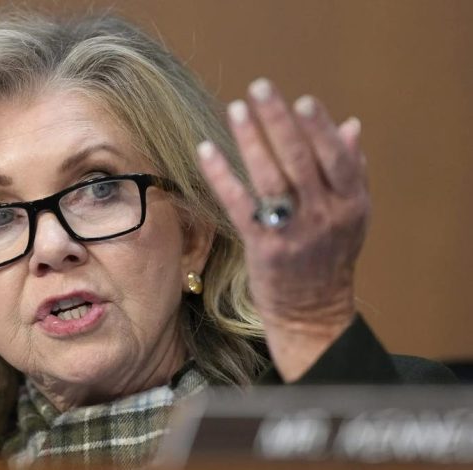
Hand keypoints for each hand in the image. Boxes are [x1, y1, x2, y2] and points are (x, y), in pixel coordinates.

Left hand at [196, 78, 368, 380]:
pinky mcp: (263, 246)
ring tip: (236, 108)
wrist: (313, 314)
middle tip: (260, 88)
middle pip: (300, 160)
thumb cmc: (330, 257)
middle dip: (280, 121)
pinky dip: (222, 175)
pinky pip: (240, 204)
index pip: (336, 157)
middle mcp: (324, 215)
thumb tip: (351, 125)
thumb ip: (352, 171)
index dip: (319, 128)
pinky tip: (206, 150)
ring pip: (271, 178)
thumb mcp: (352, 216)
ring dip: (252, 140)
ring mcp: (293, 232)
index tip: (302, 100)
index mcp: (351, 204)